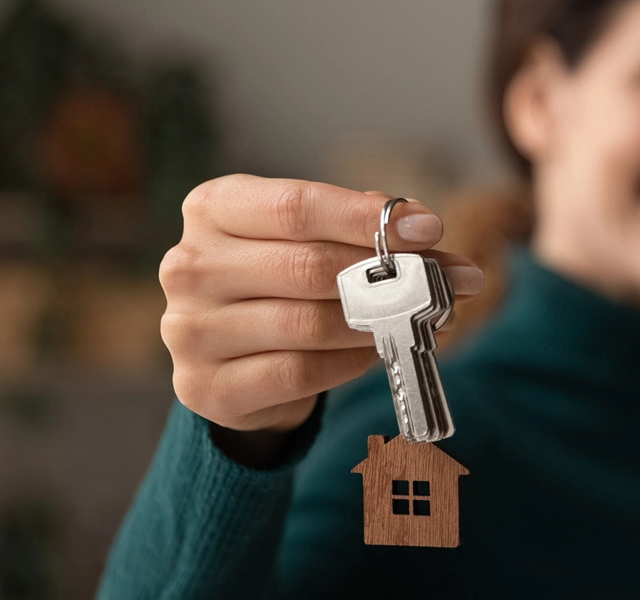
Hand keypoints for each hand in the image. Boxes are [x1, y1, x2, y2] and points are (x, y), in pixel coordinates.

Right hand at [160, 174, 483, 436]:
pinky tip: (377, 351)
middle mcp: (190, 265)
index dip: (365, 218)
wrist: (232, 362)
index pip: (296, 206)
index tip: (430, 229)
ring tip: (424, 319)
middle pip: (306, 266)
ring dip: (379, 323)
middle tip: (450, 283)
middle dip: (389, 275)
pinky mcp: (206, 386)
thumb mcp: (309, 239)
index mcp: (212, 208)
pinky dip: (349, 362)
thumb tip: (423, 232)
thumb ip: (359, 230)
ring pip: (307, 324)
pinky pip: (298, 373)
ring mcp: (189, 329)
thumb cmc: (280, 283)